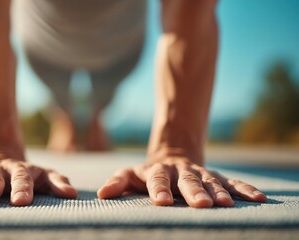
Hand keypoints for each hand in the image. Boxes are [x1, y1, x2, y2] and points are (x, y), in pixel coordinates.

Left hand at [97, 156, 266, 207]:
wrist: (173, 155)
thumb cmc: (148, 173)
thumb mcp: (131, 175)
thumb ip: (118, 182)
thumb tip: (101, 194)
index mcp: (158, 171)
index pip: (157, 180)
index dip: (159, 189)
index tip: (161, 202)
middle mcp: (181, 172)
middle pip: (187, 181)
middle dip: (194, 193)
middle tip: (200, 204)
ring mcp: (200, 174)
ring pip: (211, 182)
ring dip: (219, 192)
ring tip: (227, 204)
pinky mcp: (216, 177)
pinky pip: (232, 182)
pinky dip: (245, 189)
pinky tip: (259, 198)